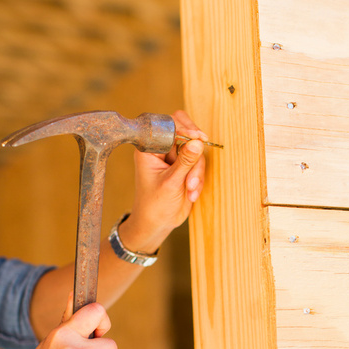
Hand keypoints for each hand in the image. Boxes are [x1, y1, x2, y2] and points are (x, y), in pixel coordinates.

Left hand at [119, 110, 206, 253]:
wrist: (157, 223)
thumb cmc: (155, 205)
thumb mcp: (171, 183)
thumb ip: (185, 161)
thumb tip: (197, 141)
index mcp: (149, 148)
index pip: (170, 125)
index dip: (186, 129)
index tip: (199, 138)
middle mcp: (162, 149)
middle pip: (186, 135)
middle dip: (194, 154)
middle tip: (198, 163)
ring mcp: (174, 158)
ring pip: (196, 152)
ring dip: (196, 172)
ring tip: (190, 189)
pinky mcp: (184, 167)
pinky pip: (199, 164)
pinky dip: (198, 178)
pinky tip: (191, 193)